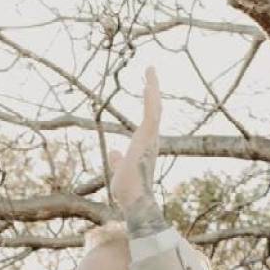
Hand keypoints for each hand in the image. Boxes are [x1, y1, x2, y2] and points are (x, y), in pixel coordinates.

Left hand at [107, 66, 161, 211]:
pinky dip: (151, 96)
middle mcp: (151, 139)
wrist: (134, 199)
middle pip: (154, 109)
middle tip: (151, 72)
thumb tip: (114, 152)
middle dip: (152, 90)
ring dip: (153, 87)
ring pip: (155, 106)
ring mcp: (151, 136)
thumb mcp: (119, 170)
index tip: (148, 90)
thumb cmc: (128, 190)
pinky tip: (149, 82)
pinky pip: (151, 111)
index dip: (149, 104)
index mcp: (145, 145)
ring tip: (150, 69)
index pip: (148, 120)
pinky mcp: (148, 135)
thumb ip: (118, 160)